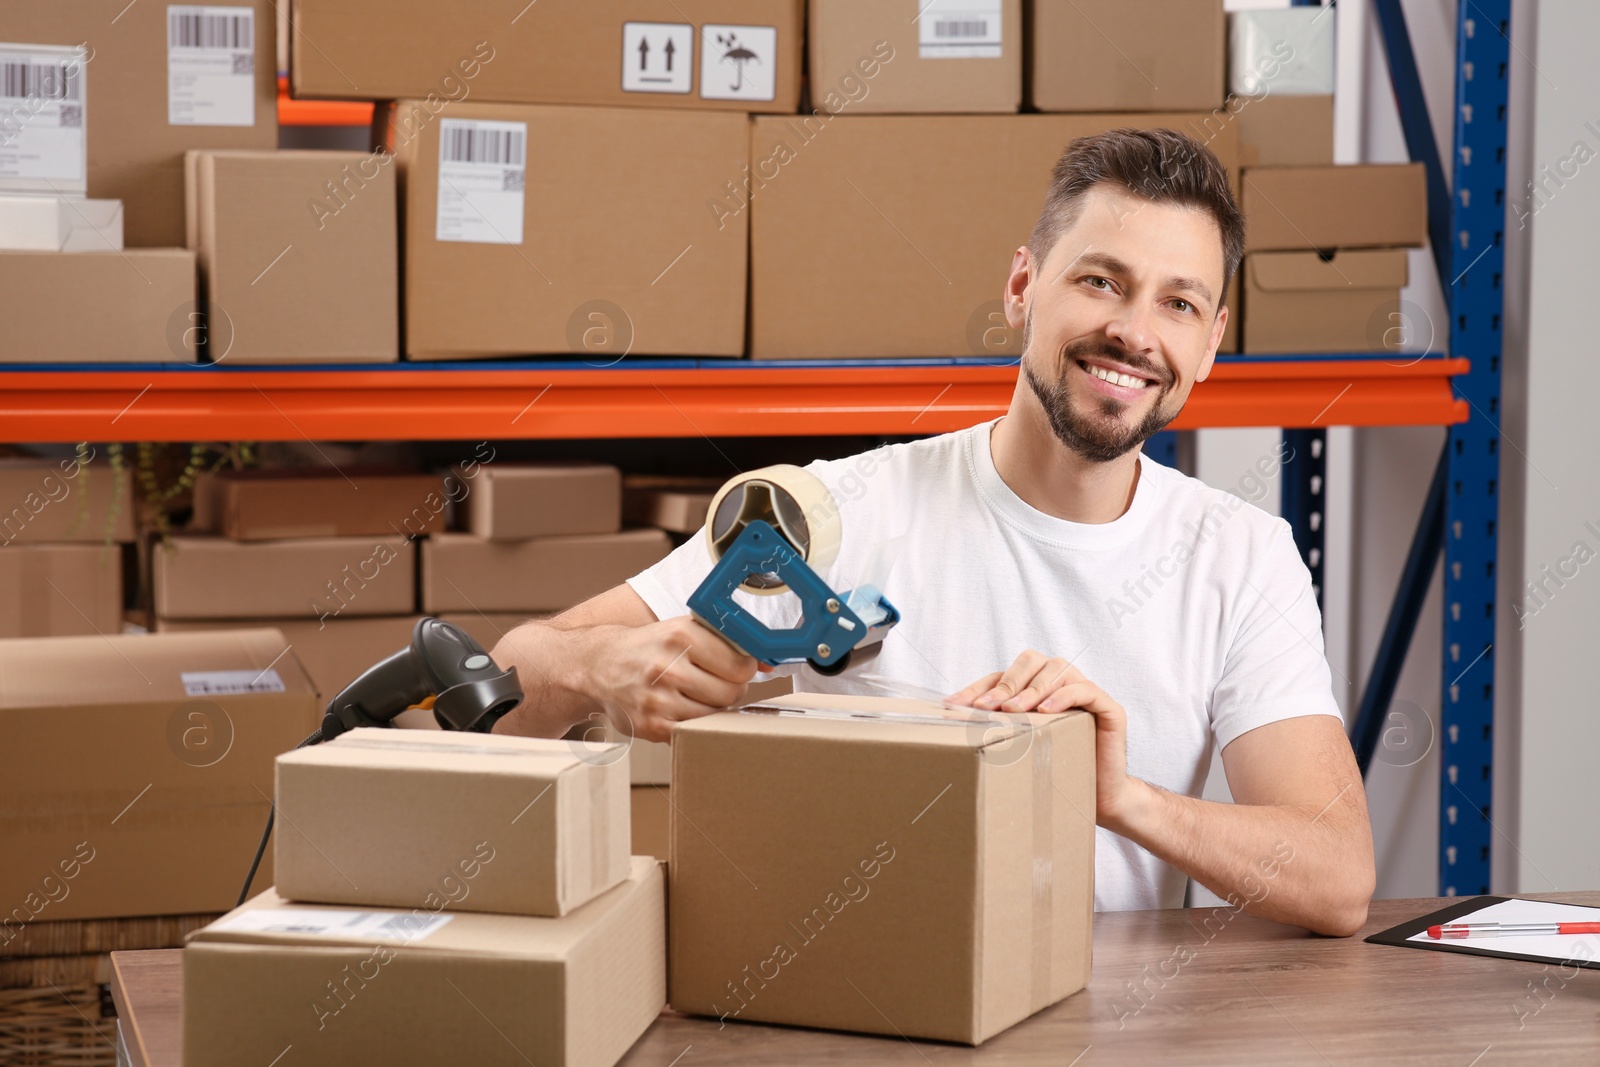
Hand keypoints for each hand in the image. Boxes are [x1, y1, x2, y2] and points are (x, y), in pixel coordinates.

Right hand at [579, 616, 757, 743]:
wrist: (598, 665)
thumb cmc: (649, 647)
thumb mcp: (683, 631)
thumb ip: (726, 644)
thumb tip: (768, 664)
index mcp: (681, 635)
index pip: (740, 664)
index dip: (743, 668)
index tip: (735, 667)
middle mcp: (668, 666)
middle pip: (731, 692)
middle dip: (731, 691)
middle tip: (717, 684)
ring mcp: (657, 698)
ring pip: (715, 715)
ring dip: (714, 709)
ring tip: (698, 696)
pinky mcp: (651, 725)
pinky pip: (694, 732)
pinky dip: (696, 725)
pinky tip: (683, 709)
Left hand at [947, 650, 1142, 828]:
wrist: (1099, 798)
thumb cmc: (1055, 771)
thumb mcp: (1020, 748)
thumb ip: (995, 731)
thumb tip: (950, 724)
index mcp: (1037, 688)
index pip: (1003, 675)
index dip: (979, 688)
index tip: (955, 707)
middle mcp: (1061, 682)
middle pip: (1031, 661)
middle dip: (1006, 682)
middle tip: (987, 707)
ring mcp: (1086, 691)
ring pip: (1057, 670)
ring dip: (1032, 688)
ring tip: (1014, 709)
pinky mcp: (1108, 707)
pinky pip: (1086, 690)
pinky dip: (1064, 696)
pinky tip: (1046, 711)